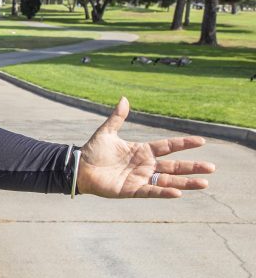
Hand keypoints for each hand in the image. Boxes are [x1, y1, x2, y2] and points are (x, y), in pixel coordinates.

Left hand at [77, 97, 215, 197]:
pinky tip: (178, 192)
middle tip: (212, 167)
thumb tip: (124, 98)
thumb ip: (117, 117)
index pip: (168, 146)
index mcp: (142, 151)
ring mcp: (140, 178)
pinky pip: (151, 191)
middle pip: (174, 166)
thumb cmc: (93, 151)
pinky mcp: (132, 190)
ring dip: (185, 182)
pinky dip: (164, 192)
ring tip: (204, 183)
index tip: (201, 141)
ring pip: (168, 180)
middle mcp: (145, 165)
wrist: (79, 168)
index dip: (183, 143)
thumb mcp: (106, 132)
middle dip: (192, 166)